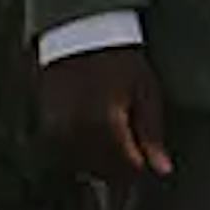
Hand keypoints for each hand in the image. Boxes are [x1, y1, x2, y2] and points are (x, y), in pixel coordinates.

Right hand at [36, 44, 173, 186]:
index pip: (128, 169)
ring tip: (112, 135)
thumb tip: (163, 170)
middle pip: (106, 174)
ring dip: (101, 164)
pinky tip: (92, 134)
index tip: (148, 153)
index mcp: (106, 127)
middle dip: (123, 167)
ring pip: (85, 169)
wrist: (80, 35)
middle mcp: (78, 135)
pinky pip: (67, 156)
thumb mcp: (145, 93)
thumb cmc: (120, 62)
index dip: (142, 164)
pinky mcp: (47, 130)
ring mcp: (59, 134)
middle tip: (132, 144)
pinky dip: (82, 153)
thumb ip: (152, 135)